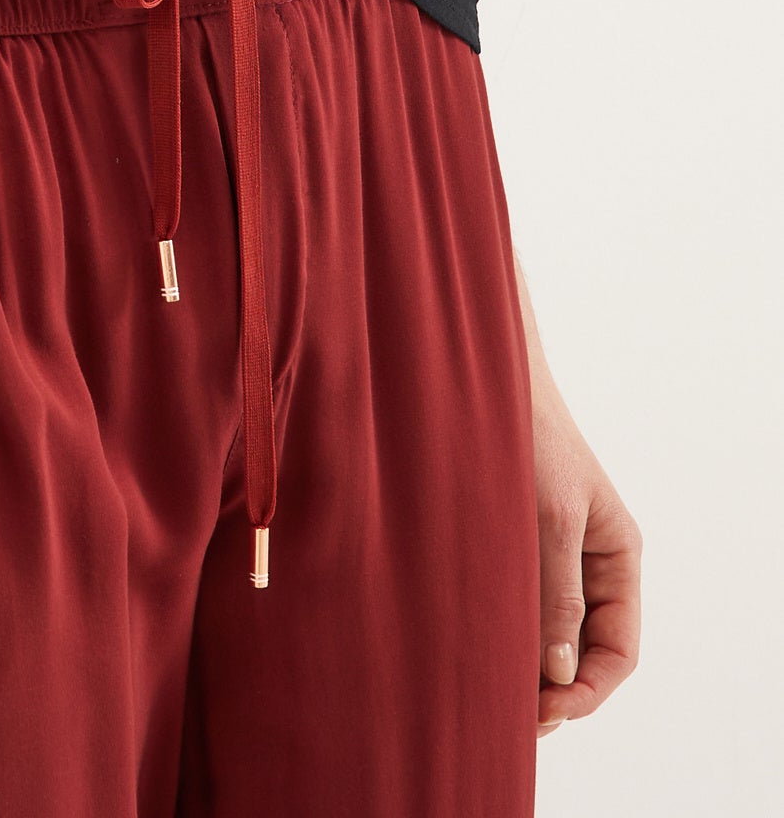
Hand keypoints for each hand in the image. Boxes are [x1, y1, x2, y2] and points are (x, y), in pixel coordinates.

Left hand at [514, 254, 641, 737]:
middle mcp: (587, 561)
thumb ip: (556, 591)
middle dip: (553, 689)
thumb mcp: (549, 513)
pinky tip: (467, 644)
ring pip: (545, 632)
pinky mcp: (508, 542)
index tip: (544, 712)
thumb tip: (558, 674)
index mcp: (617, 555)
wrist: (476, 368)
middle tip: (507, 717)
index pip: (619, 649)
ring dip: (522, 664)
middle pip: (582, 651)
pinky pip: (513, 602)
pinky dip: (499, 630)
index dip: (587, 691)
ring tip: (482, 689)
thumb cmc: (524, 429)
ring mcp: (547, 552)